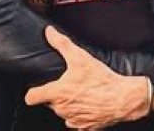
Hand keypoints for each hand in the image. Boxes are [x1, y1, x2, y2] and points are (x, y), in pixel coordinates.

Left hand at [25, 26, 149, 128]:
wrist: (122, 98)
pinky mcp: (84, 127)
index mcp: (57, 93)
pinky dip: (80, 115)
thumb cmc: (101, 80)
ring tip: (82, 94)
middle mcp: (62, 109)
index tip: (36, 89)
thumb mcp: (80, 57)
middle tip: (70, 85)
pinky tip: (89, 105)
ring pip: (63, 112)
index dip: (33, 93)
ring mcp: (73, 120)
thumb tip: (49, 32)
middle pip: (50, 103)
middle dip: (57, 95)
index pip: (31, 98)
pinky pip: (76, 122)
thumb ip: (61, 43)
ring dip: (69, 105)